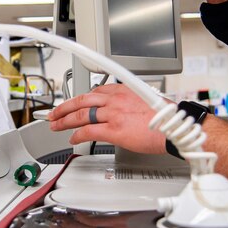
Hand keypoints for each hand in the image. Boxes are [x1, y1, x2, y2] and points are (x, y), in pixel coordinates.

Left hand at [48, 83, 167, 153]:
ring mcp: (113, 113)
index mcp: (123, 90)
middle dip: (65, 107)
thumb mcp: (146, 101)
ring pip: (81, 114)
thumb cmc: (165, 118)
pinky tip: (72, 138)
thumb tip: (124, 113)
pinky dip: (77, 134)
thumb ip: (130, 104)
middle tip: (55, 113)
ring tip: (56, 125)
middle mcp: (116, 99)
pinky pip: (88, 131)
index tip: (74, 103)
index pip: (95, 91)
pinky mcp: (114, 130)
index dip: (80, 98)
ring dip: (65, 120)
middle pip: (82, 100)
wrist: (173, 127)